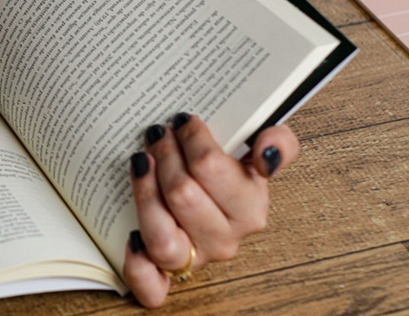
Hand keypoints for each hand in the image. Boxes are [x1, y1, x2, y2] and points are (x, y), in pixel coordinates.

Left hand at [123, 113, 299, 306]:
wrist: (206, 195)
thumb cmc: (226, 171)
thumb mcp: (256, 149)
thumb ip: (278, 141)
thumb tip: (266, 152)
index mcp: (249, 210)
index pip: (212, 169)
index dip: (192, 140)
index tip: (182, 121)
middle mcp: (224, 240)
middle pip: (183, 196)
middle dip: (164, 156)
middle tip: (157, 134)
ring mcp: (194, 259)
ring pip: (163, 238)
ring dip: (145, 194)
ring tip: (140, 162)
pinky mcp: (165, 275)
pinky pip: (151, 287)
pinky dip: (138, 266)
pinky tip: (131, 238)